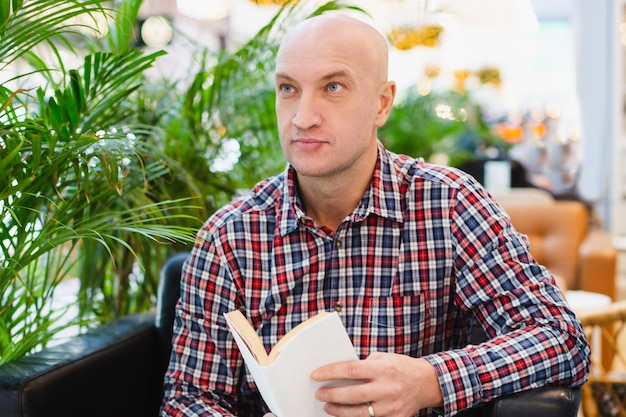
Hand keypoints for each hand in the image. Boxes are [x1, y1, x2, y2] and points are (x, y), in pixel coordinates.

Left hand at [312, 352, 442, 415]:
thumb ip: (364, 365)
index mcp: (383, 369)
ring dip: (339, 410)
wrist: (426, 383)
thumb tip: (339, 373)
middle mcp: (387, 388)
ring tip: (327, 406)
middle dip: (331, 394)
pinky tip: (344, 414)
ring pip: (359, 413)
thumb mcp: (383, 358)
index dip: (330, 373)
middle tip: (319, 393)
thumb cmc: (401, 367)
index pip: (351, 370)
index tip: (315, 375)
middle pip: (352, 394)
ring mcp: (391, 406)